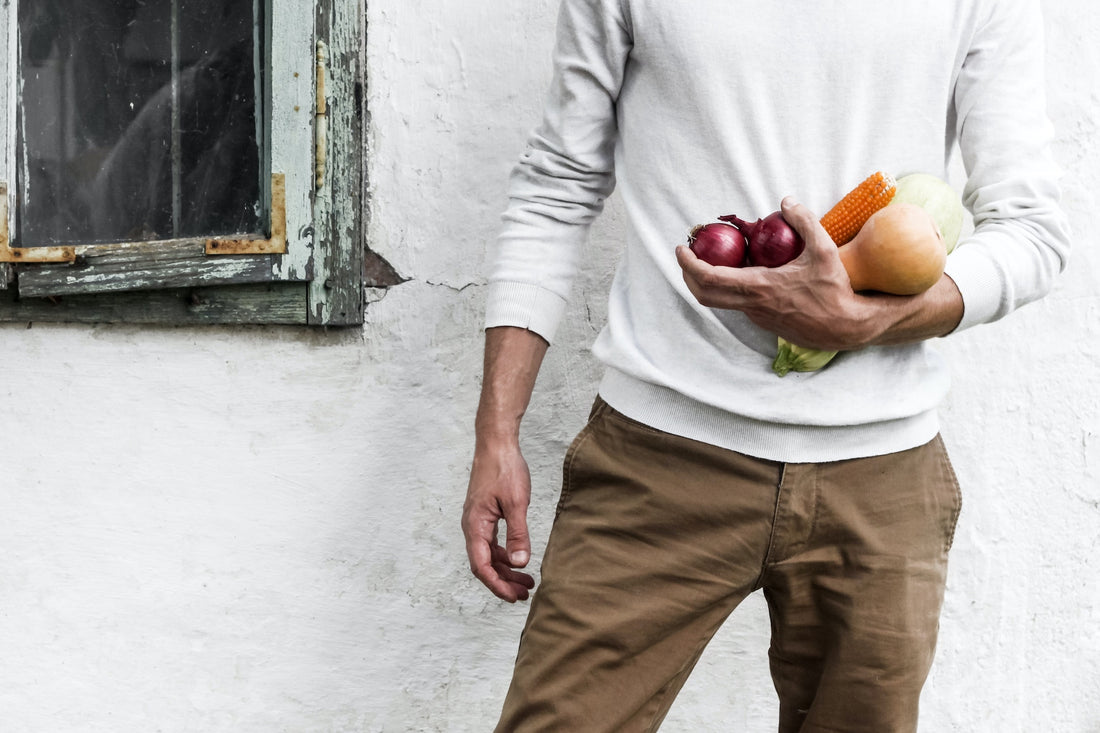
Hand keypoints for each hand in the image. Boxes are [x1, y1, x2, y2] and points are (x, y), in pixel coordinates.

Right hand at [462, 439, 535, 602]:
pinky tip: (518, 558)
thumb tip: (520, 564)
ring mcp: (477, 521)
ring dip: (506, 570)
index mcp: (475, 526)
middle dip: (503, 582)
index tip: (514, 597)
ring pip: (488, 555)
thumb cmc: (504, 469)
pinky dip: (505, 554)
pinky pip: (491, 543)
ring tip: (526, 581)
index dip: (497, 585)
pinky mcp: (484, 515)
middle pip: (484, 564)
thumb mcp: (516, 503)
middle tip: (525, 594)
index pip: (482, 566)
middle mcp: (472, 527)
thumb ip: (518, 535)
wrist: (495, 444)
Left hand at [676, 197, 876, 350]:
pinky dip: (730, 286)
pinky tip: (743, 269)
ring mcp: (756, 316)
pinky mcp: (764, 321)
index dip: (689, 264)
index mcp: (758, 287)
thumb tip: (786, 201)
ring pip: (721, 300)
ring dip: (709, 281)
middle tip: (688, 254)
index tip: (681, 249)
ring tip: (713, 258)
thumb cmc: (835, 290)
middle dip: (689, 274)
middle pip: (704, 294)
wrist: (845, 328)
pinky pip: (738, 302)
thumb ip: (805, 221)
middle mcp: (751, 305)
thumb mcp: (824, 250)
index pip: (709, 278)